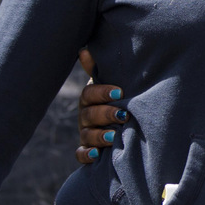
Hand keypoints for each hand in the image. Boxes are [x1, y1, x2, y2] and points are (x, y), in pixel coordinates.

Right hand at [76, 49, 121, 165]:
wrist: (120, 120)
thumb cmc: (115, 96)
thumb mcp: (111, 81)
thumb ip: (99, 68)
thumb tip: (84, 49)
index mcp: (89, 98)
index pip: (89, 93)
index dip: (102, 92)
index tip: (119, 92)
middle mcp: (85, 115)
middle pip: (89, 115)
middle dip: (105, 114)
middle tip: (123, 115)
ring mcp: (85, 133)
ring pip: (86, 135)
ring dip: (99, 136)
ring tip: (113, 137)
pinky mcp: (87, 150)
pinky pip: (81, 154)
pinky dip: (87, 154)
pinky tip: (97, 154)